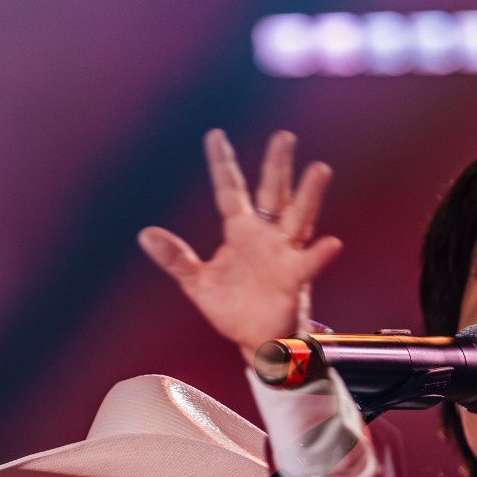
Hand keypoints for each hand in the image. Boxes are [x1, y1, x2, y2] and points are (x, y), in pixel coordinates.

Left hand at [138, 129, 342, 362]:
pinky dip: (321, 254)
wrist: (256, 341)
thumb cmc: (232, 308)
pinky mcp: (295, 279)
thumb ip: (175, 258)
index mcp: (239, 231)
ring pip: (298, 218)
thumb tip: (145, 234)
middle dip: (277, 166)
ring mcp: (284, 254)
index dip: (222, 164)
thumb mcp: (197, 282)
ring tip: (319, 170)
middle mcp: (266, 236)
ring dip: (309, 195)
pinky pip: (309, 264)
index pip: (230, 190)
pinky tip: (331, 243)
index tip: (215, 135)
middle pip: (273, 193)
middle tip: (284, 137)